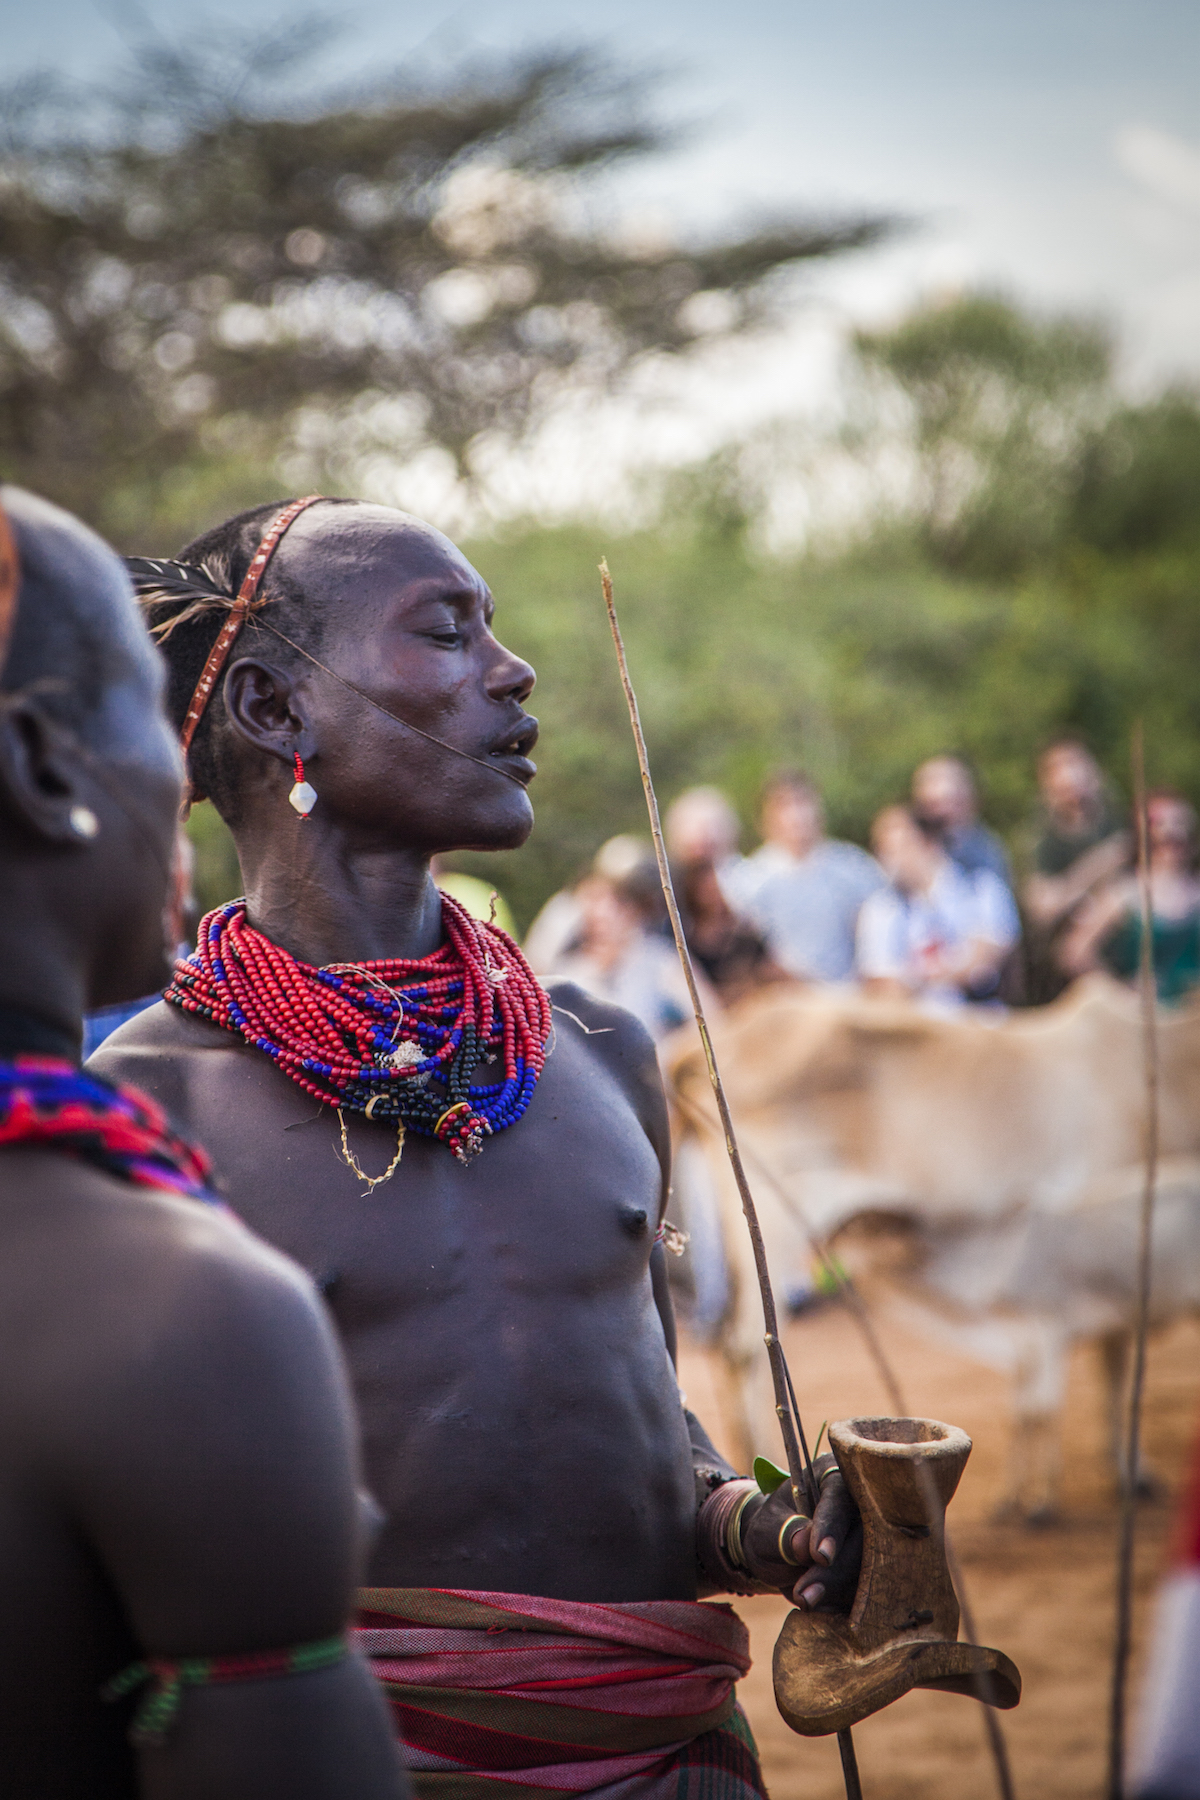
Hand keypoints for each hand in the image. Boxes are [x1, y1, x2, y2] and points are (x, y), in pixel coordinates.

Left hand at [737, 1454, 861, 1609]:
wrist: (778, 1551)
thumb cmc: (772, 1530)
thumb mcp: (765, 1529)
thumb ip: (783, 1534)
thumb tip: (806, 1548)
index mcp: (832, 1477)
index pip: (838, 1498)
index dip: (831, 1528)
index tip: (820, 1556)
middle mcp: (862, 1504)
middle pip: (862, 1538)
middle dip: (834, 1572)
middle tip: (804, 1595)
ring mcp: (874, 1538)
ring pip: (869, 1569)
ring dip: (837, 1592)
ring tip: (804, 1599)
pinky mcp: (876, 1568)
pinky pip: (869, 1590)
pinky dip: (844, 1603)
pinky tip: (820, 1606)